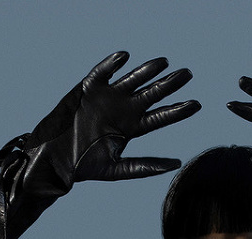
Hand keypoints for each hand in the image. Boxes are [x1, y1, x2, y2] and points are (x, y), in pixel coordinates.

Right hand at [11, 52, 200, 200]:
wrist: (54, 158)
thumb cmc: (83, 166)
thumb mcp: (117, 169)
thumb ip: (146, 166)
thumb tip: (177, 164)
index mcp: (132, 128)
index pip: (160, 116)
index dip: (178, 110)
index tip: (197, 105)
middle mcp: (123, 110)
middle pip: (152, 94)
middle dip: (169, 84)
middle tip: (188, 74)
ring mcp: (107, 97)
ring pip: (132, 79)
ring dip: (147, 70)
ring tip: (164, 63)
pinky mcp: (88, 88)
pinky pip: (102, 72)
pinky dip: (111, 64)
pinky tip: (124, 57)